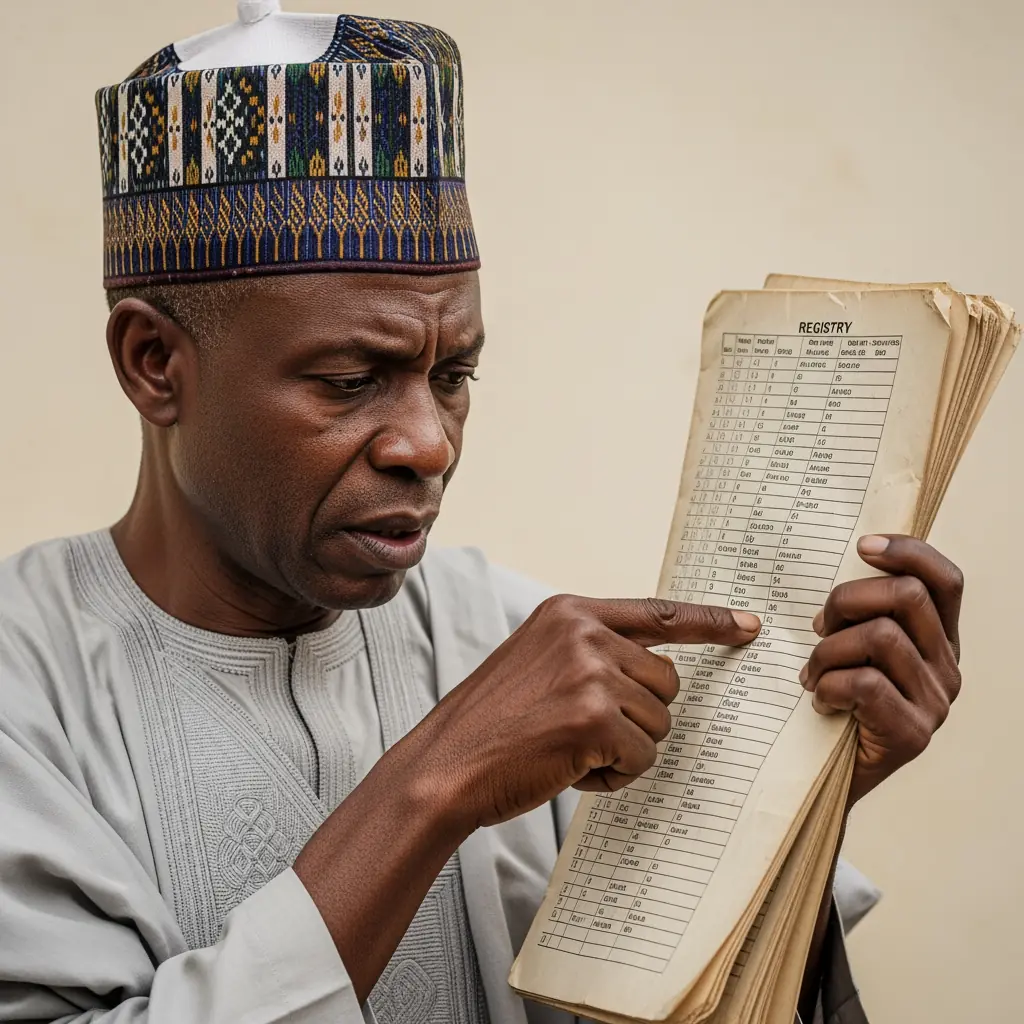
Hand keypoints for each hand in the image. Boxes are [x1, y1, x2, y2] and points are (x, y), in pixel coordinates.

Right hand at [420, 596, 760, 829]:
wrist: (445, 765)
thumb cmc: (491, 724)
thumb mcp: (538, 662)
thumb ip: (592, 653)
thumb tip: (656, 674)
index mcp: (570, 613)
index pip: (658, 613)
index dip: (710, 623)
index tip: (748, 627)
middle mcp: (584, 632)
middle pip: (666, 683)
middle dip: (639, 718)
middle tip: (585, 734)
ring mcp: (591, 672)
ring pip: (658, 723)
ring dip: (623, 749)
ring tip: (568, 751)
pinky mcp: (595, 717)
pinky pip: (642, 757)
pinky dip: (613, 776)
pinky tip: (570, 770)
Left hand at [800, 534, 962, 805]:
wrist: (826, 779)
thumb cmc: (834, 703)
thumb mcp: (851, 648)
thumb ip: (862, 613)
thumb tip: (847, 564)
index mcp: (937, 641)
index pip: (944, 580)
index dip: (908, 551)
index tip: (862, 546)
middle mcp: (947, 668)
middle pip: (907, 597)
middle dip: (848, 599)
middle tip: (817, 628)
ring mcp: (935, 703)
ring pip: (880, 637)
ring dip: (828, 651)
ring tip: (811, 674)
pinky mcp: (913, 734)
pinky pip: (865, 684)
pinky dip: (829, 685)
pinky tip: (818, 701)